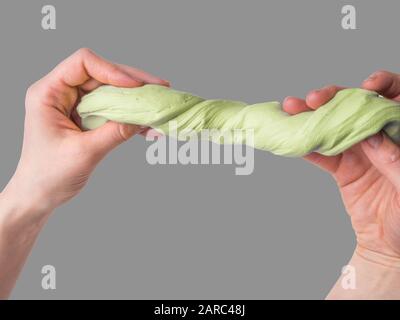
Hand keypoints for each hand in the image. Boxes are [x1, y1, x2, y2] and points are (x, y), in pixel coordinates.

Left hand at [3, 48, 168, 214]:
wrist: (40, 194)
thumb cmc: (49, 175)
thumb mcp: (84, 153)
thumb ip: (114, 133)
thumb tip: (144, 119)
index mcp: (49, 93)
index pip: (83, 64)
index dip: (112, 70)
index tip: (136, 86)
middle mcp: (62, 93)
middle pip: (103, 75)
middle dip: (133, 82)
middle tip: (161, 88)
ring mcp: (75, 105)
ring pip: (111, 92)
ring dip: (136, 99)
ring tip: (159, 105)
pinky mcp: (86, 118)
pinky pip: (113, 109)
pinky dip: (131, 115)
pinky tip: (148, 125)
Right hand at [283, 71, 399, 257]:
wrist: (391, 244)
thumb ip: (395, 161)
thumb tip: (372, 138)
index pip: (397, 97)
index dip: (384, 85)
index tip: (368, 87)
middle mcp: (381, 136)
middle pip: (357, 107)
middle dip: (336, 97)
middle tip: (317, 98)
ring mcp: (359, 151)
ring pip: (334, 126)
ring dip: (311, 116)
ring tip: (292, 108)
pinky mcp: (342, 168)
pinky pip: (322, 154)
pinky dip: (306, 146)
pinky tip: (291, 137)